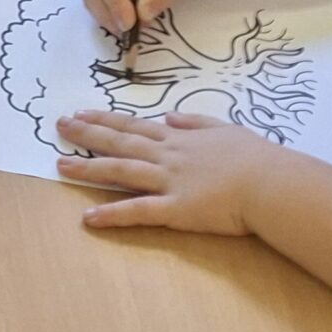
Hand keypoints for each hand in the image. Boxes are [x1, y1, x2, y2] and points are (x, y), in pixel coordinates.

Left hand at [55, 111, 288, 236]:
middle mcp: (168, 156)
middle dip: (87, 134)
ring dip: (89, 169)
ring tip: (60, 166)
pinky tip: (88, 218)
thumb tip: (170, 116)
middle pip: (120, 142)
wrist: (273, 183)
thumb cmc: (257, 158)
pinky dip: (112, 215)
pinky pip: (138, 212)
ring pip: (121, 171)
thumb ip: (196, 122)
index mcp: (180, 138)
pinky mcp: (176, 210)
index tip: (81, 112)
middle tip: (59, 126)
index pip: (135, 125)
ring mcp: (169, 182)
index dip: (106, 118)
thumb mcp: (226, 130)